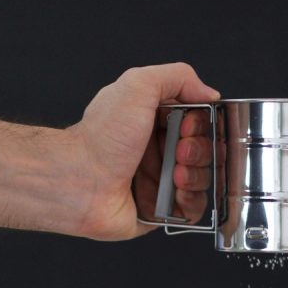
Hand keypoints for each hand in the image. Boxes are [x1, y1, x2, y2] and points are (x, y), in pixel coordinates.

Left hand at [67, 62, 219, 240]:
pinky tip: (176, 193)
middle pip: (204, 150)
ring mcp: (160, 182)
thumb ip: (178, 77)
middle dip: (200, 150)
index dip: (200, 124)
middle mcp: (158, 151)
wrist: (80, 181)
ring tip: (174, 174)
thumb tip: (207, 92)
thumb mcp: (138, 85)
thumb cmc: (101, 138)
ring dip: (196, 175)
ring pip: (202, 180)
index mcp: (154, 122)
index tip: (188, 126)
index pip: (197, 121)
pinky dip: (191, 200)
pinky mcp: (160, 210)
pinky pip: (192, 209)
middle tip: (179, 151)